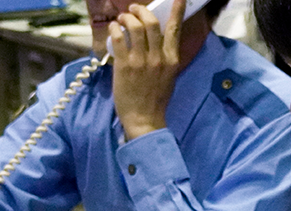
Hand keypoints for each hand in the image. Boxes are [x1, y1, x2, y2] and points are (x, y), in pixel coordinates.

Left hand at [107, 0, 184, 139]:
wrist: (145, 120)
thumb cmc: (155, 100)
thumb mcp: (168, 76)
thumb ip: (164, 57)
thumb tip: (155, 39)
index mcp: (172, 60)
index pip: (175, 29)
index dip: (176, 10)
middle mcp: (158, 58)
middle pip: (151, 23)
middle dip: (140, 11)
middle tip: (133, 10)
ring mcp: (141, 61)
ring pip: (135, 27)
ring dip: (126, 18)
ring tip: (121, 19)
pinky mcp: (125, 65)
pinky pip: (119, 38)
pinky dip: (115, 29)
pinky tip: (114, 29)